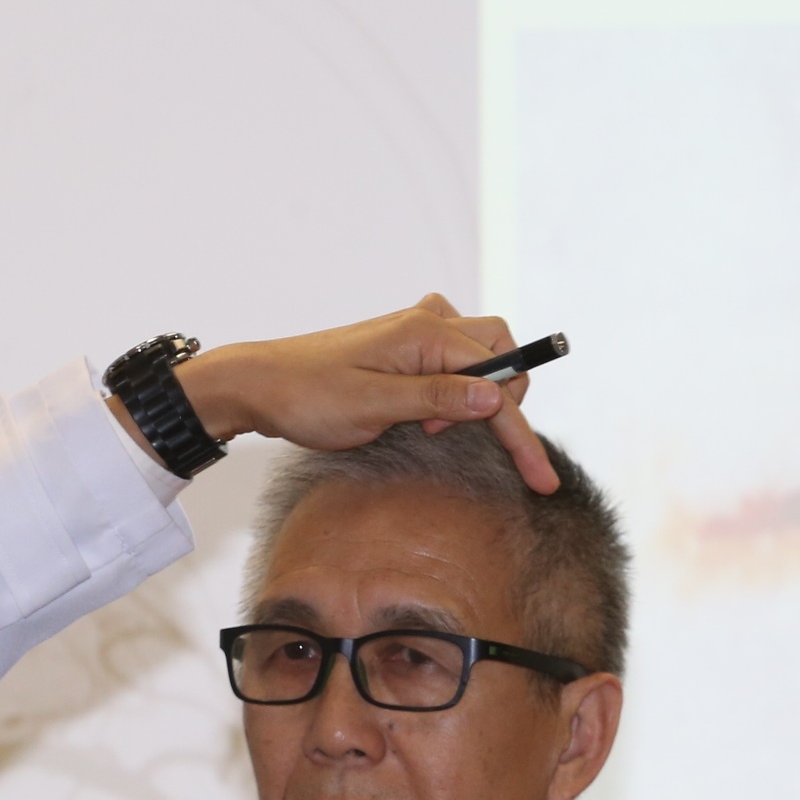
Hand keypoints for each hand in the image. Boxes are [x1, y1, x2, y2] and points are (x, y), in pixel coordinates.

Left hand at [168, 295, 557, 490]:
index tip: (539, 479)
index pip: (497, 381)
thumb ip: (436, 398)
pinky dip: (452, 390)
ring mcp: (416, 331)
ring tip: (428, 429)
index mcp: (427, 332)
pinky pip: (452, 361)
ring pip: (480, 356)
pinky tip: (423, 417)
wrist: (259, 384)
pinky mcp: (404, 346)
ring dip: (472, 395)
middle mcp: (429, 321)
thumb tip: (493, 397)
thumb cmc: (308, 395)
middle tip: (450, 435)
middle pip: (502, 352)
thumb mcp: (374, 406)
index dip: (520, 432)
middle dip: (500, 400)